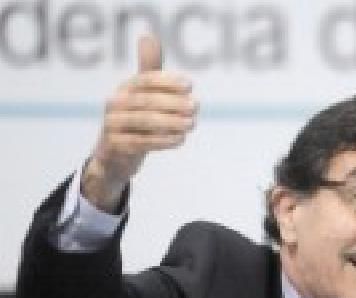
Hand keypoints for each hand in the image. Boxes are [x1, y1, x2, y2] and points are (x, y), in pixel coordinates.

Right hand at [82, 34, 196, 211]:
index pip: (146, 80)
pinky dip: (163, 140)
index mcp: (125, 90)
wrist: (115, 157)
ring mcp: (112, 125)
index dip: (168, 81)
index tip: (190, 85)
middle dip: (174, 103)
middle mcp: (115, 104)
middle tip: (196, 107)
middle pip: (147, 101)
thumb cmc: (136, 121)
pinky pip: (141, 142)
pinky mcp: (115, 146)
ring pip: (145, 122)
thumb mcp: (142, 96)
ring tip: (192, 124)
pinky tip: (180, 139)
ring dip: (172, 122)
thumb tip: (148, 36)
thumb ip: (149, 70)